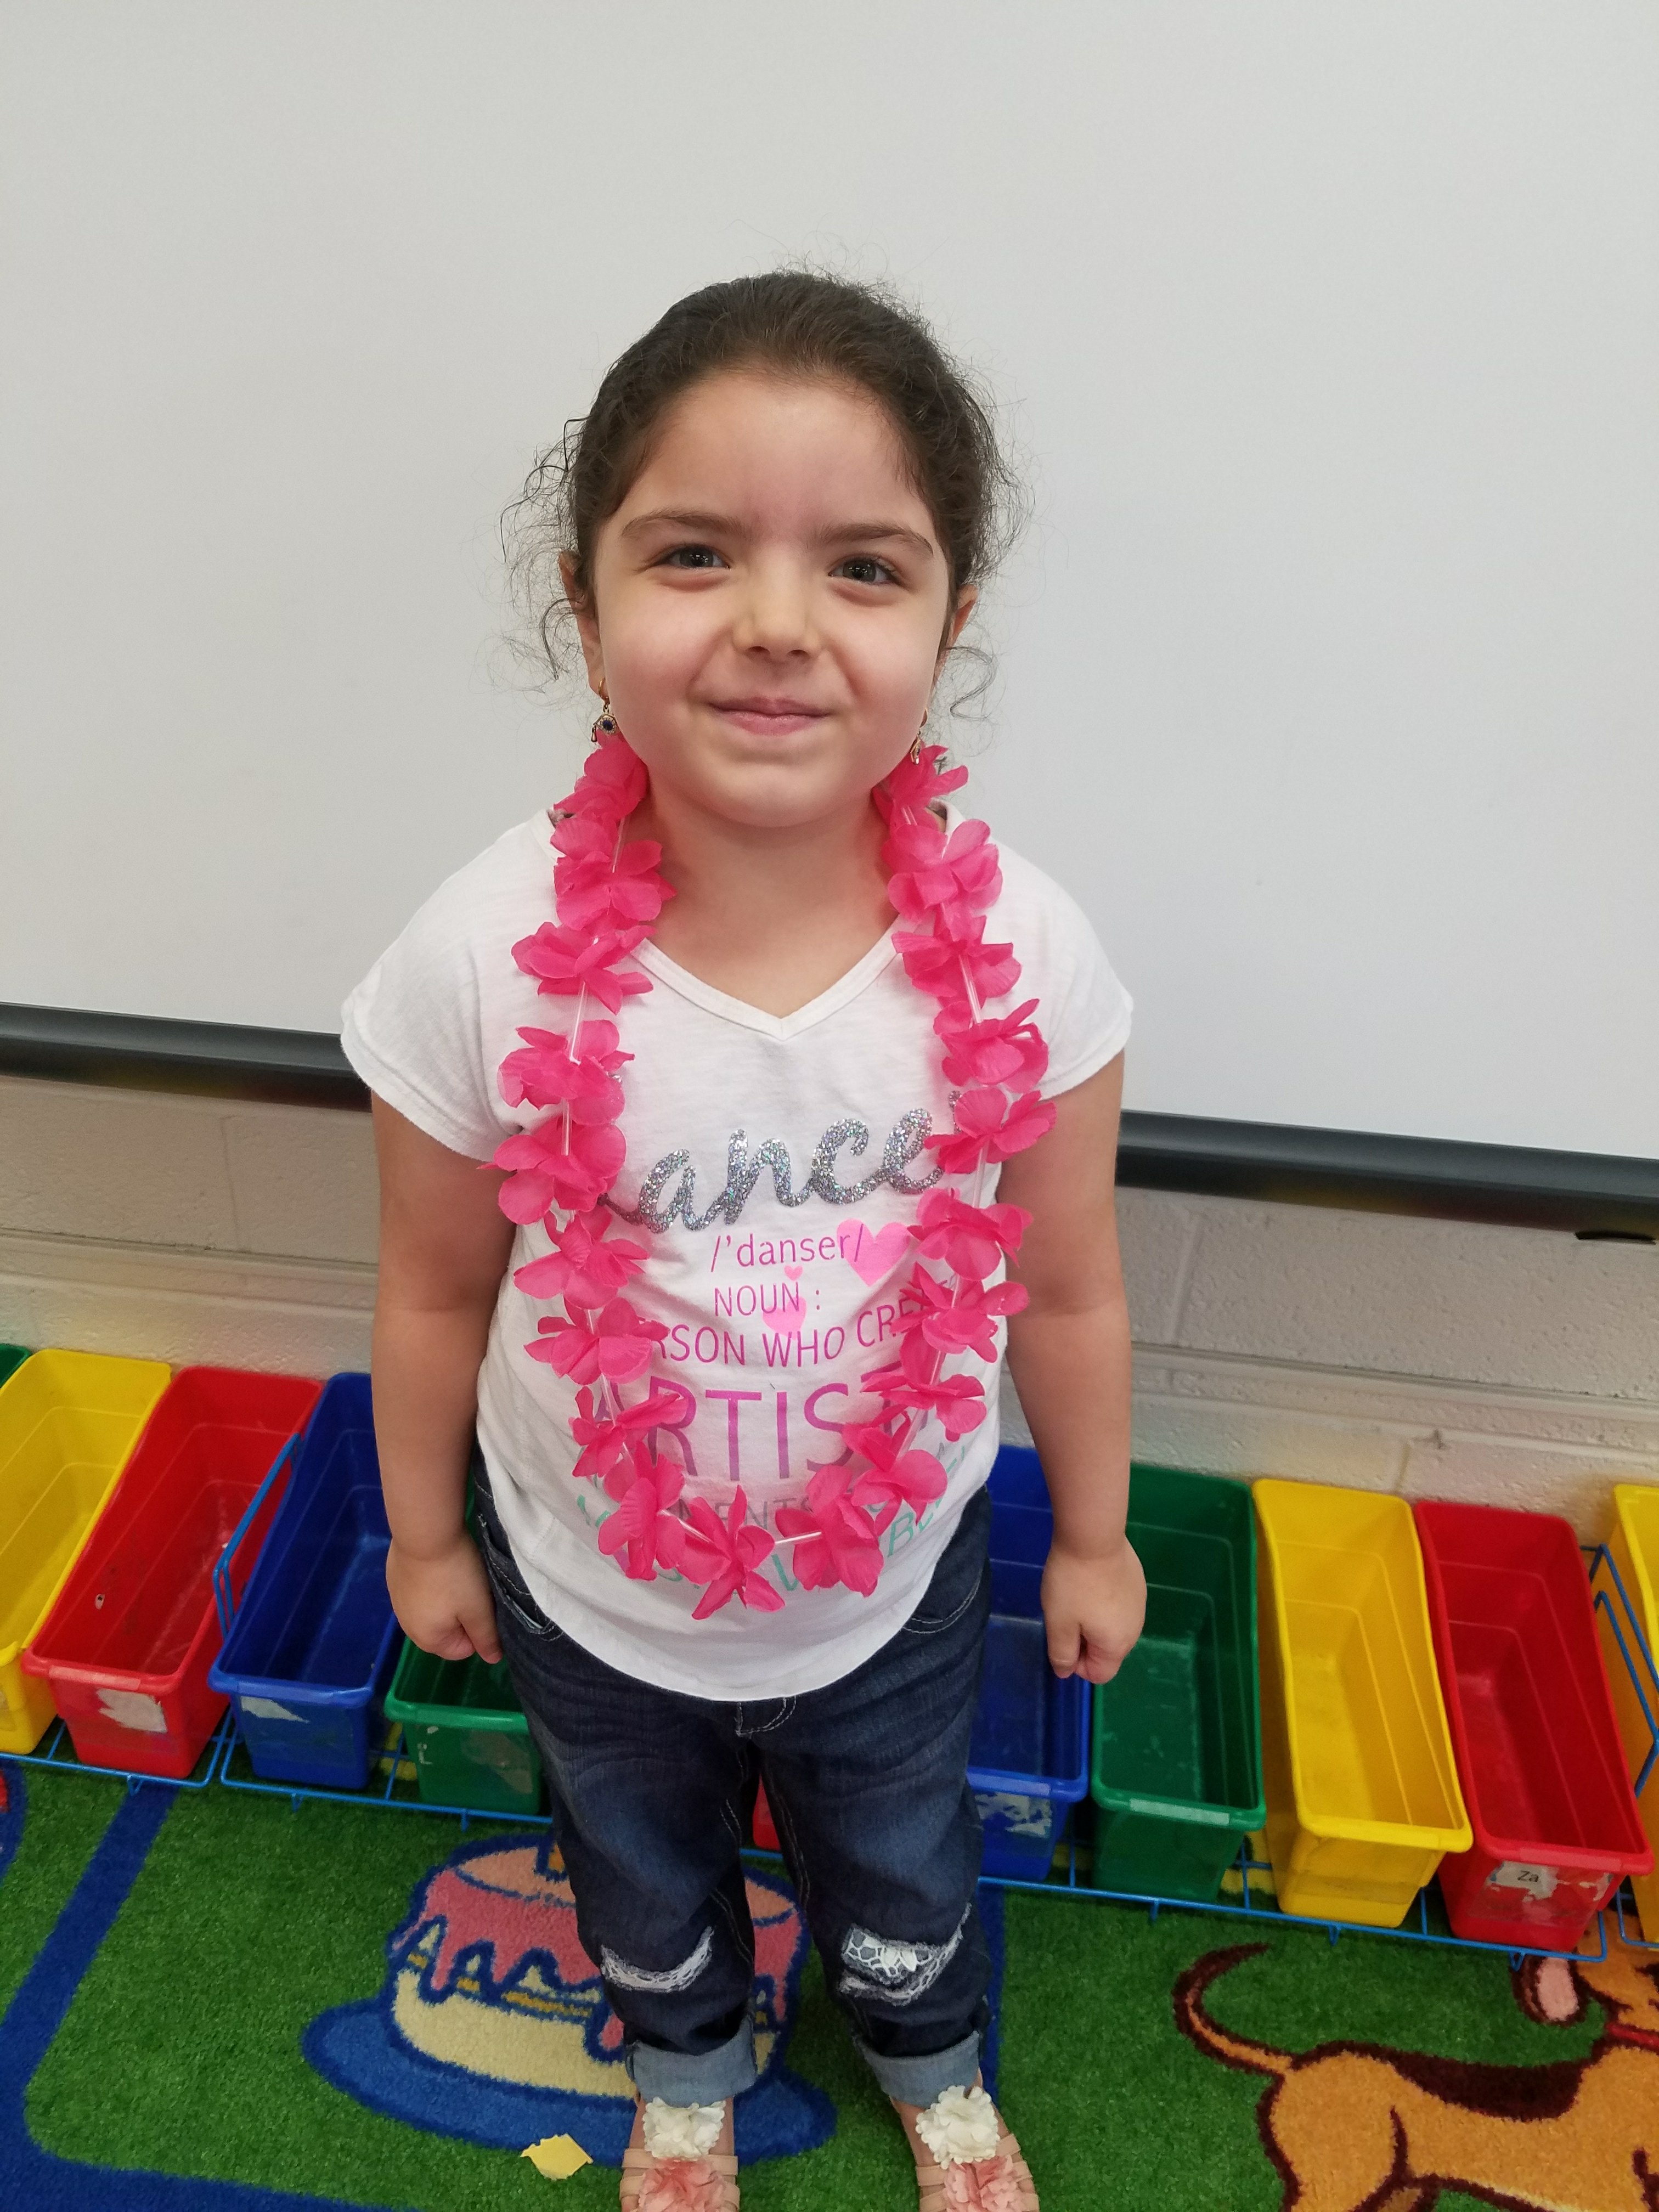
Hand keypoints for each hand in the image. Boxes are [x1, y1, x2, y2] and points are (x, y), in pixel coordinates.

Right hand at [386, 1531, 502, 1665]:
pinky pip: (418, 1592)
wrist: (425, 1533)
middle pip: (444, 1631)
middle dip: (460, 1615)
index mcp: (428, 1639)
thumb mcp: (479, 1608)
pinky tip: (437, 1565)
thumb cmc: (456, 1575)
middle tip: (470, 1590)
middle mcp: (407, 1627)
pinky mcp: (394, 1580)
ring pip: (431, 1610)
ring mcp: (397, 1602)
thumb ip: (486, 1637)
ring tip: (454, 1575)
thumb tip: (493, 1659)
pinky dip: (430, 1583)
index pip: (462, 1650)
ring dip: (444, 1599)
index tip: (481, 1605)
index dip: (477, 1630)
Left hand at [1041, 1535, 1145, 1683]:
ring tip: (1077, 1595)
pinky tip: (1091, 1580)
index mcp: (1117, 1645)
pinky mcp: (1137, 1583)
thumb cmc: (1072, 1584)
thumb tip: (1066, 1672)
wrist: (1093, 1537)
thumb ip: (1062, 1654)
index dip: (1076, 1663)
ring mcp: (1139, 1604)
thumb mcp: (1058, 1623)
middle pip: (1108, 1651)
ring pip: (1113, 1626)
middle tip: (1066, 1614)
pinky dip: (1104, 1601)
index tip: (1062, 1637)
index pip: (1099, 1674)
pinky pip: (1119, 1605)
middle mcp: (1135, 1629)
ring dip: (1094, 1620)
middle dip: (1085, 1640)